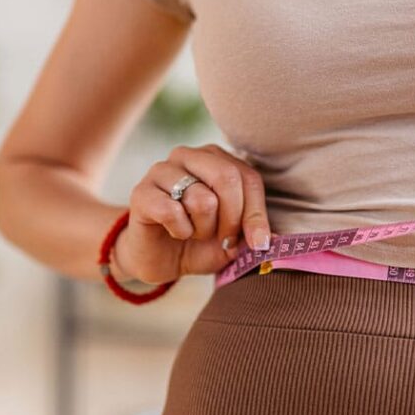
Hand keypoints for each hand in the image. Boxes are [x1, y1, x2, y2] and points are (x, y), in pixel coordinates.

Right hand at [114, 143, 271, 283]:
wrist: (160, 259)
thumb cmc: (201, 242)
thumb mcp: (236, 239)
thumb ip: (253, 231)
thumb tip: (273, 238)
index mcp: (217, 159)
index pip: (249, 178)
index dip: (256, 214)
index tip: (257, 243)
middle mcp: (190, 155)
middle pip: (227, 178)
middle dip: (232, 220)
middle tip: (223, 239)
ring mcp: (162, 170)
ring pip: (202, 199)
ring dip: (203, 228)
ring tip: (194, 232)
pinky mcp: (141, 192)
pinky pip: (172, 212)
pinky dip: (180, 231)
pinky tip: (175, 232)